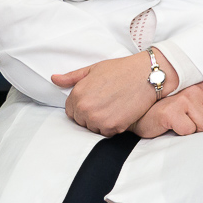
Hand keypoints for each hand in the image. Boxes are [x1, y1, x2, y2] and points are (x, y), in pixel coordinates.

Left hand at [52, 50, 172, 136]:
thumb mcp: (94, 69)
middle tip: (108, 102)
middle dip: (92, 114)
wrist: (148, 74)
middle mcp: (85, 109)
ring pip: (94, 129)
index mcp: (77, 95)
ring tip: (115, 106)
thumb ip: (72, 77)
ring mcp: (98, 120)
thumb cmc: (122, 69)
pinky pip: (107, 133)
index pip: (71, 111)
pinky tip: (122, 112)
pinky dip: (114, 126)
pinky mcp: (113, 127)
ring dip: (102, 122)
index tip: (97, 99)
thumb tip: (53, 79)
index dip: (84, 105)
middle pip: (82, 121)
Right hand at [131, 84, 202, 137]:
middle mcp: (196, 90)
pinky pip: (189, 130)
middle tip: (189, 119)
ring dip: (193, 128)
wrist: (143, 114)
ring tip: (182, 122)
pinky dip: (182, 132)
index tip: (201, 114)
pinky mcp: (171, 112)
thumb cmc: (172, 109)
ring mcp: (184, 100)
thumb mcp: (198, 102)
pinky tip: (173, 125)